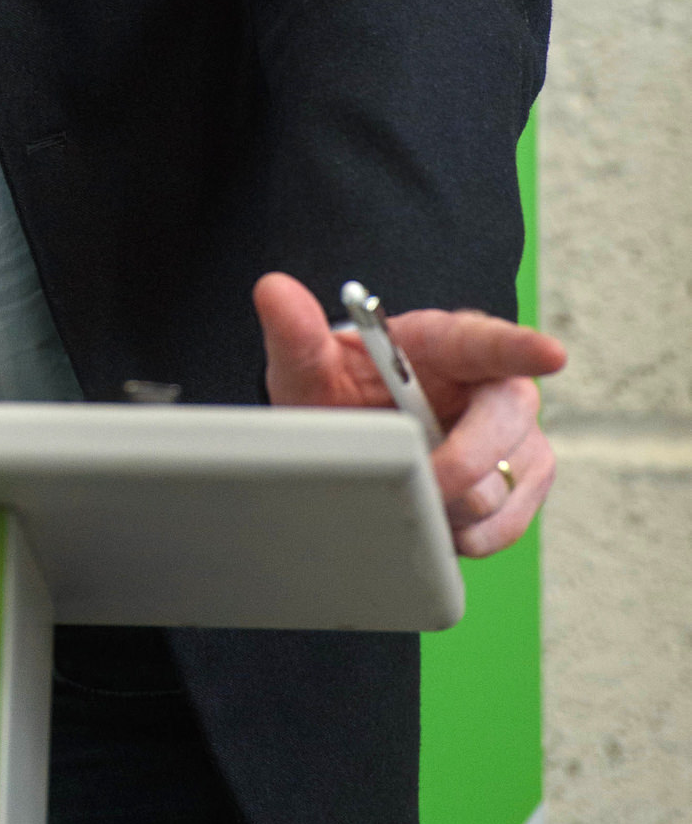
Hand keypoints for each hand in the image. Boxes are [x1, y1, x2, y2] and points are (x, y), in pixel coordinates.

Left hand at [254, 272, 566, 558]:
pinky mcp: (524, 483)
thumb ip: (295, 332)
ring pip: (499, 486)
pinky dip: (460, 534)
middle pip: (502, 425)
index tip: (551, 353)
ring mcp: (517, 437)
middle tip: (411, 474)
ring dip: (447, 503)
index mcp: (446, 341)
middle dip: (454, 461)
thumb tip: (273, 289)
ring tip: (408, 484)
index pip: (487, 340)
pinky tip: (433, 511)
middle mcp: (494, 385)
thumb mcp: (309, 367)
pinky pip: (502, 527)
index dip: (520, 347)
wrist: (356, 443)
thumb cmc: (340, 393)